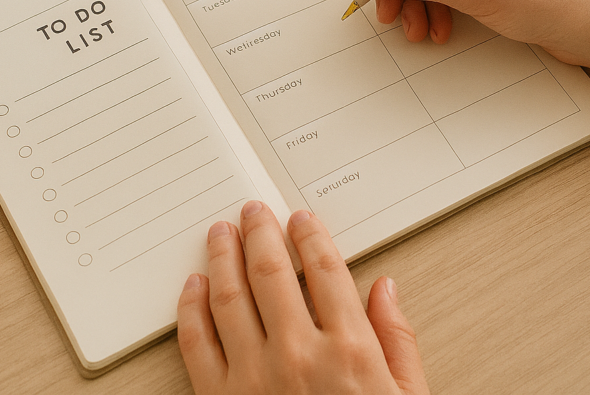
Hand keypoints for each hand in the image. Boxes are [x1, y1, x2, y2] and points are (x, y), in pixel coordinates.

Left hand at [177, 201, 429, 394]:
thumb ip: (398, 340)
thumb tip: (384, 288)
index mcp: (349, 350)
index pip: (324, 269)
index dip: (309, 235)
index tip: (299, 219)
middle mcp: (297, 355)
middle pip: (271, 271)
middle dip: (260, 232)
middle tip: (252, 211)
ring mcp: (253, 378)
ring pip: (229, 297)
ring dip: (222, 257)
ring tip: (220, 233)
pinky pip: (196, 343)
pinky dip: (190, 309)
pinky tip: (193, 288)